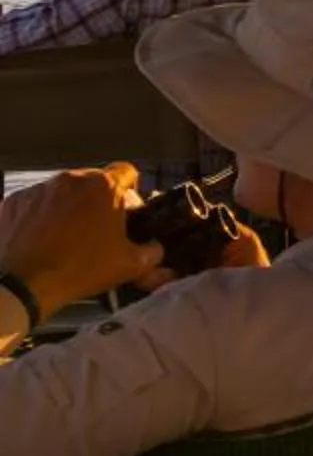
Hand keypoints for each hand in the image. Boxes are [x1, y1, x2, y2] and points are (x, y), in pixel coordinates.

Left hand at [0, 165, 161, 321]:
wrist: (23, 284)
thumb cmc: (80, 269)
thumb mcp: (128, 265)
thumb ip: (152, 252)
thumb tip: (156, 248)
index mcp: (104, 187)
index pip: (126, 172)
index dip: (130, 188)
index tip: (126, 207)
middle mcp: (71, 179)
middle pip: (91, 182)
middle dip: (96, 200)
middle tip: (96, 228)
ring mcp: (39, 188)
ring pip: (61, 191)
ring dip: (67, 206)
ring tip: (64, 235)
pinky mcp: (13, 201)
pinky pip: (33, 202)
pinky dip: (39, 215)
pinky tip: (39, 238)